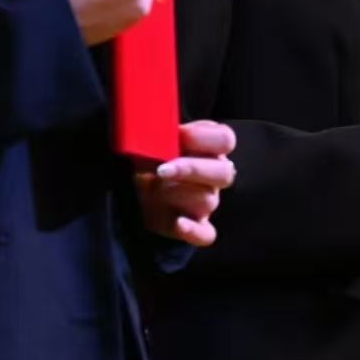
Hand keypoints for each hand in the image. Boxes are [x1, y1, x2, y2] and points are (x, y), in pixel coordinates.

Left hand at [136, 120, 236, 246]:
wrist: (135, 193)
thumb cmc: (148, 161)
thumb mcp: (153, 142)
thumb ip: (160, 133)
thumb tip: (149, 125)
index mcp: (209, 149)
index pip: (225, 138)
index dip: (204, 136)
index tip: (179, 134)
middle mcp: (213, 176)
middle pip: (225, 172)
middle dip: (193, 169)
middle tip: (162, 169)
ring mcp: (207, 203)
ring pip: (208, 201)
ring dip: (179, 194)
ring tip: (154, 189)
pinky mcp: (195, 227)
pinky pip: (206, 235)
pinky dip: (193, 230)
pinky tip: (179, 223)